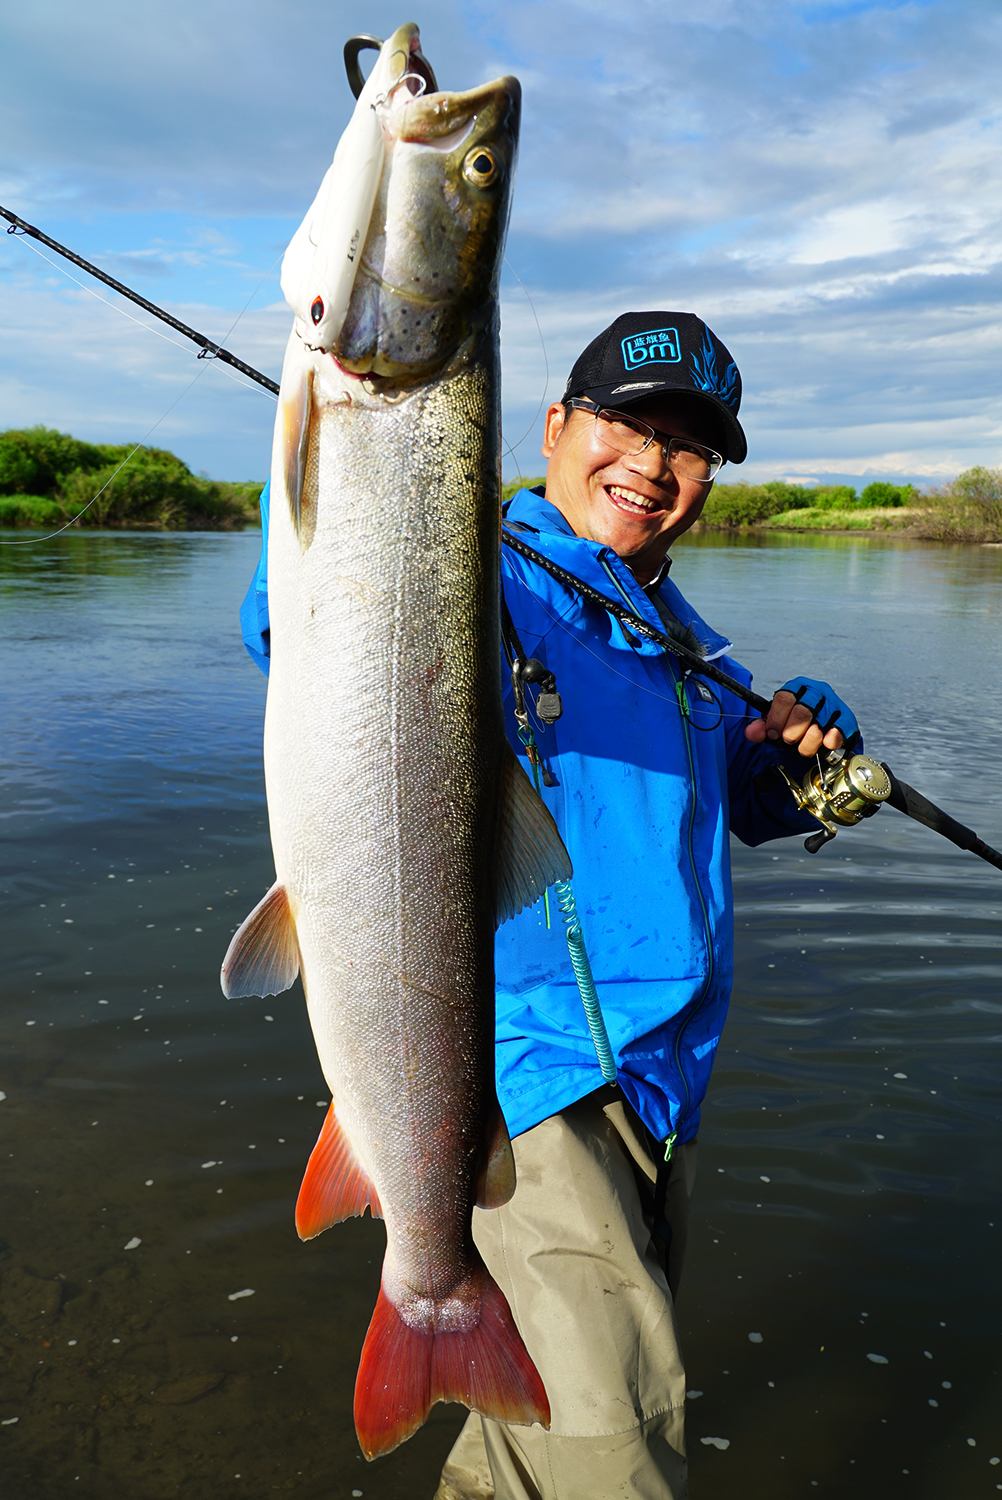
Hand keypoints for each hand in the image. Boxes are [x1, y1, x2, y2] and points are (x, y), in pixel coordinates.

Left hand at [744, 677, 858, 757]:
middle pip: (802, 711)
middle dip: (792, 732)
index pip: (784, 697)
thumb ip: (761, 728)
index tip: (773, 734)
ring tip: (803, 747)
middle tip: (788, 741)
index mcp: (797, 686)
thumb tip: (751, 733)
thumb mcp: (777, 723)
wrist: (824, 729)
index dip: (776, 719)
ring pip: (819, 725)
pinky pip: (836, 732)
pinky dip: (827, 743)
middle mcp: (817, 690)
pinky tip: (823, 744)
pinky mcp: (847, 718)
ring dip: (807, 743)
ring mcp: (833, 703)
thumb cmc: (798, 723)